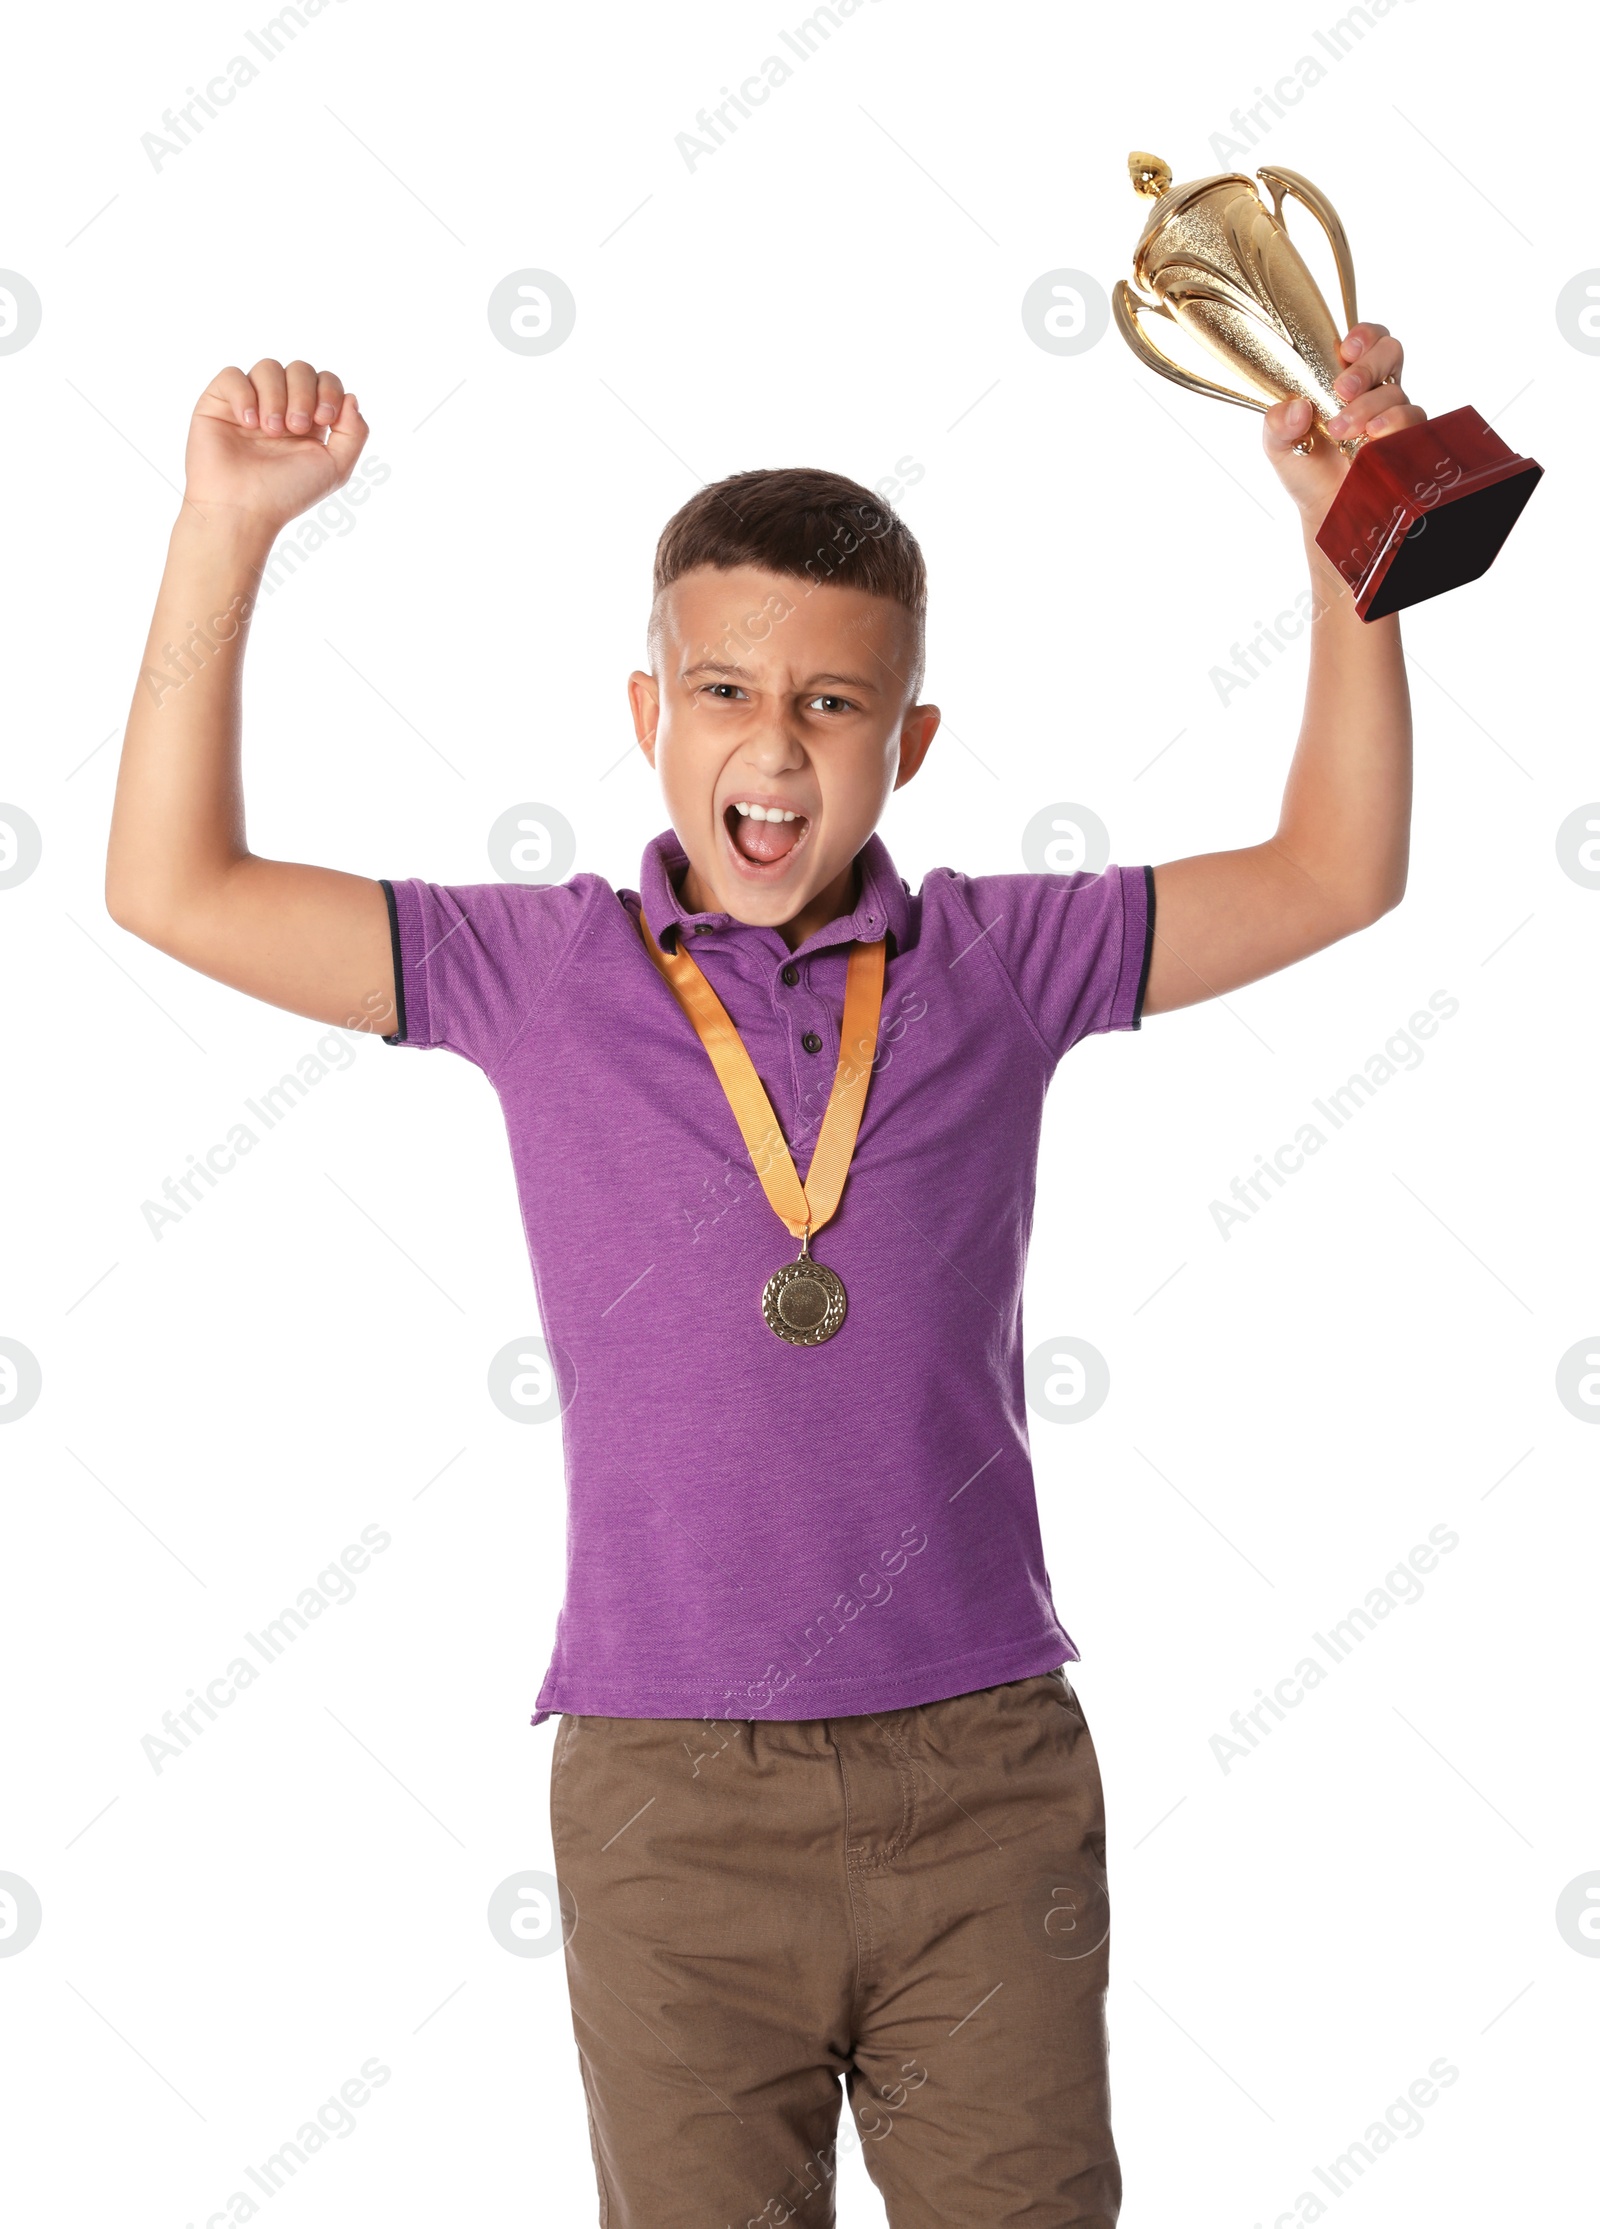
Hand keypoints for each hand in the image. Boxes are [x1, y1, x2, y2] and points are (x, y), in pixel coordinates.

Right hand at [182, 358, 367, 531]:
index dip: (329, 390)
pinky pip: (233, 375)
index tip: (324, 419)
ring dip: (275, 396)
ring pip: (268, 367)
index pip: (325, 381)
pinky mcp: (219, 402)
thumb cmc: (287, 493)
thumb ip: (354, 432)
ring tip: (271, 430)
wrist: (243, 509)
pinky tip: (248, 424)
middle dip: (303, 393)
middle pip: (299, 369)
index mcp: (309, 419)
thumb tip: (351, 398)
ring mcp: (249, 402)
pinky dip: (244, 395)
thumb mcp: (336, 467)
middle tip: (295, 427)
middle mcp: (280, 407)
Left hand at [1262, 323, 1426, 525]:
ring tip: (1341, 431)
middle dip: (1367, 366)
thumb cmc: (1306, 470)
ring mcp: (1394, 412)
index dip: (1364, 335)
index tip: (1346, 350)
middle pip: (1390, 351)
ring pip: (1395, 390)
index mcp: (1344, 377)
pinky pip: (1412, 418)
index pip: (1366, 339)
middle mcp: (1374, 388)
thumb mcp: (1279, 445)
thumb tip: (1297, 408)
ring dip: (1368, 407)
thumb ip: (1277, 423)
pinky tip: (1372, 438)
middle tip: (1343, 390)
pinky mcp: (1408, 438)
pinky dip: (1393, 424)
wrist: (1325, 510)